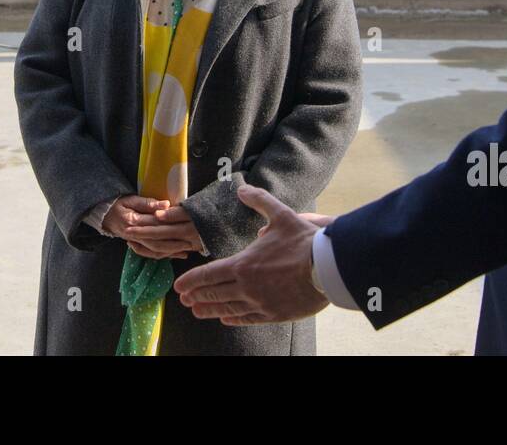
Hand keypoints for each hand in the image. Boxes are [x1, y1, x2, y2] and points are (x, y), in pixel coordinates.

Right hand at [101, 195, 193, 259]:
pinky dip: (166, 255)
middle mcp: (135, 235)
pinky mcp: (139, 246)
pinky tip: (178, 254)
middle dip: (175, 243)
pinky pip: (153, 254)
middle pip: (157, 242)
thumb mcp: (131, 199)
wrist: (105, 216)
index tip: (185, 224)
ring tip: (188, 249)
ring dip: (172, 251)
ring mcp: (136, 243)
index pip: (155, 224)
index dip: (171, 225)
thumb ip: (148, 203)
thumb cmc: (120, 205)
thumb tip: (166, 204)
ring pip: (156, 250)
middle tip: (191, 241)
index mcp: (133, 221)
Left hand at [173, 185, 329, 324]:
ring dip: (209, 309)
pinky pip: (247, 318)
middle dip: (196, 296)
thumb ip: (259, 201)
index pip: (209, 274)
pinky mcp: (273, 314)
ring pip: (227, 308)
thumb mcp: (280, 214)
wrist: (327, 269)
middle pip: (214, 293)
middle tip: (184, 300)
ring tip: (197, 311)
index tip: (179, 287)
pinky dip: (233, 318)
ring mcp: (259, 303)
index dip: (192, 281)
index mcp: (243, 264)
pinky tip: (225, 318)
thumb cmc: (303, 242)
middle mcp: (246, 286)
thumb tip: (243, 188)